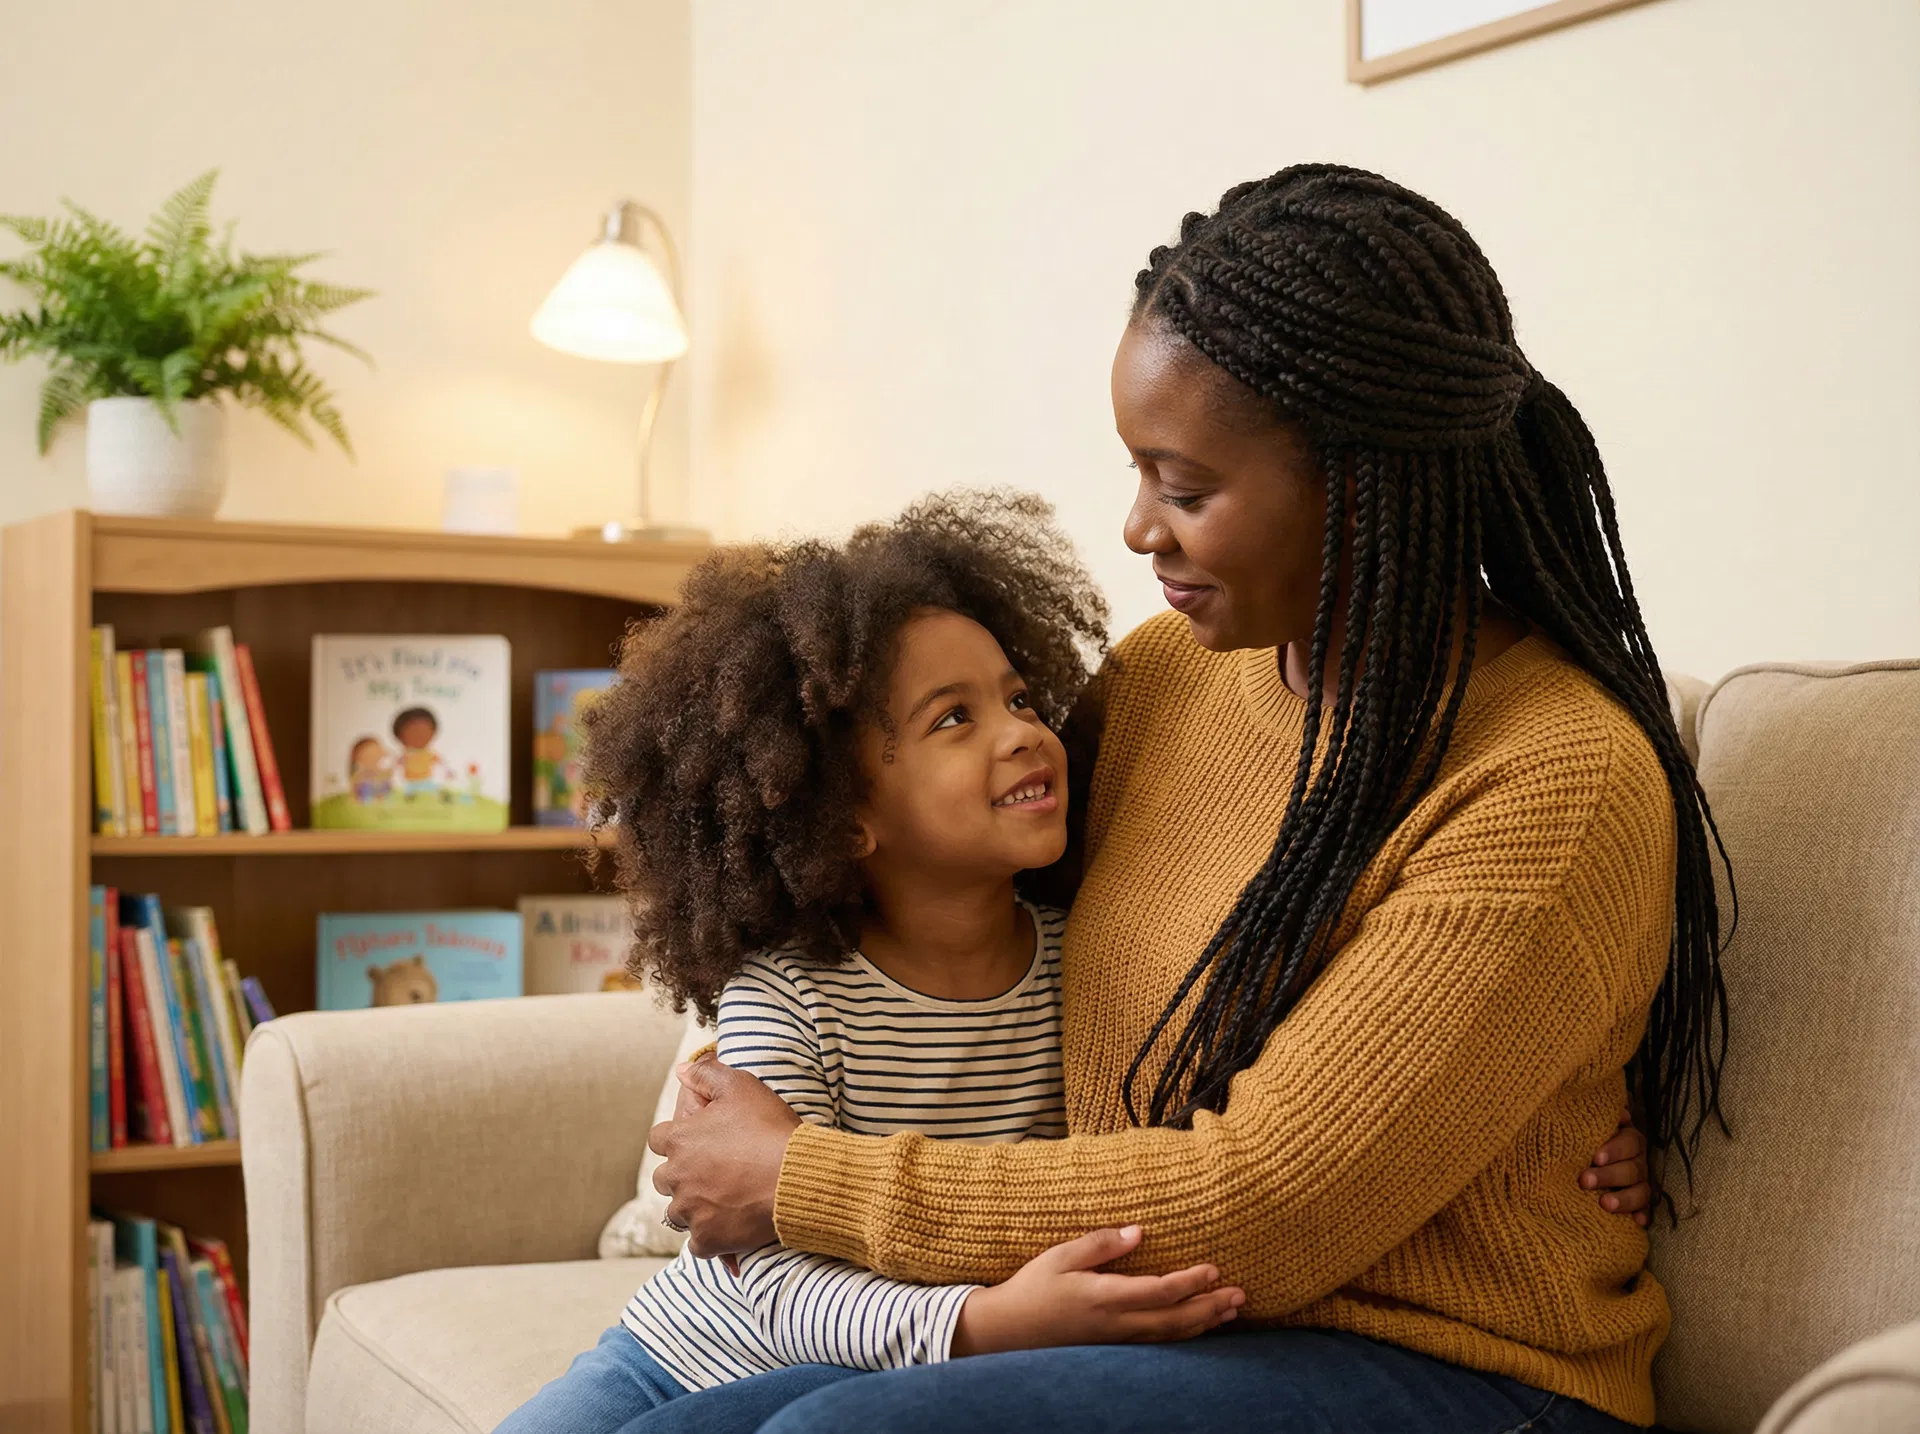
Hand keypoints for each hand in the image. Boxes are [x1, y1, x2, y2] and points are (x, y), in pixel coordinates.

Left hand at [650, 1055, 801, 1257]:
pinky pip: (698, 1245)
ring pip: (677, 1213)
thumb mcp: (742, 1086)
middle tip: (710, 1174)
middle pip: (664, 1179)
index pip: (658, 1140)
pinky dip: (710, 1239)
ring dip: (693, 1208)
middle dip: (681, 1176)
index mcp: (680, 1139)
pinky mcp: (707, 1238)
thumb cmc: (770, 1128)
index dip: (676, 1140)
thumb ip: (707, 1074)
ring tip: (721, 1203)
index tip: (697, 1144)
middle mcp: (677, 1177)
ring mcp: (690, 1211)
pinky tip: (729, 1232)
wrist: (796, 1175)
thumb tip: (681, 1070)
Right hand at [950, 1226, 1244, 1355]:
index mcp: (1104, 1297)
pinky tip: (1197, 1326)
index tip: (1214, 1269)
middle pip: (1174, 1320)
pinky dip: (1183, 1334)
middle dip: (1210, 1307)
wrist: (1009, 1330)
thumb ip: (1101, 1243)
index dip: (1190, 1283)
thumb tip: (1140, 1232)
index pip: (1159, 1292)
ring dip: (1203, 1323)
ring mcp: (1117, 1339)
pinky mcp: (1114, 1344)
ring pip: (1170, 1336)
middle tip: (1240, 1294)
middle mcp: (1116, 1323)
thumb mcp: (1062, 1256)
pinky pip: (1157, 1342)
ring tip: (1230, 1310)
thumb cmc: (1033, 1287)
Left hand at [1583, 1110, 1653, 1226]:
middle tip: (1585, 1181)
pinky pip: (1646, 1210)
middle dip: (1608, 1176)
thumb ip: (1603, 1118)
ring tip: (1605, 1204)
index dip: (1615, 1150)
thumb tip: (1622, 1112)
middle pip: (1631, 1169)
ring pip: (1641, 1192)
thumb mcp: (1593, 1125)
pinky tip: (1638, 1222)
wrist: (1591, 1156)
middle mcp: (1639, 1161)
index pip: (1629, 1143)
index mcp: (1630, 1140)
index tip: (1596, 1157)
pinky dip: (1643, 1216)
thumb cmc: (1589, 1138)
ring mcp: (1641, 1183)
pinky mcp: (1640, 1203)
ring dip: (1624, 1199)